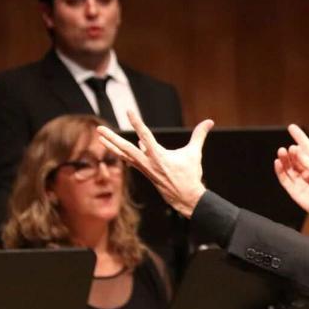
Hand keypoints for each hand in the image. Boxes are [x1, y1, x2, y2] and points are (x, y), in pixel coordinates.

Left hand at [97, 111, 212, 217]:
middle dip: (111, 138)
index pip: (145, 135)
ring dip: (112, 146)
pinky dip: (124, 153)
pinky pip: (131, 160)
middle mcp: (148, 162)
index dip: (137, 122)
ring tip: (100, 137)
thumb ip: (199, 136)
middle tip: (99, 129)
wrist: (186, 197)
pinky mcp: (145, 172)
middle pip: (125, 148)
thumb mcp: (194, 154)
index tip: (129, 111)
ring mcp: (145, 168)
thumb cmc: (190, 175)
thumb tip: (210, 121)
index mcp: (159, 156)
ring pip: (124, 155)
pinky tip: (118, 147)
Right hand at [274, 124, 308, 232]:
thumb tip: (297, 150)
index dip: (299, 137)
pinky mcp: (295, 191)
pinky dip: (280, 171)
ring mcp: (300, 181)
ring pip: (289, 168)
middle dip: (291, 152)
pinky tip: (278, 163)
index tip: (292, 127)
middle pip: (296, 158)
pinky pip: (285, 179)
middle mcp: (308, 172)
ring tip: (281, 152)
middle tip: (287, 148)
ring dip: (284, 160)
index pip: (306, 148)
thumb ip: (308, 161)